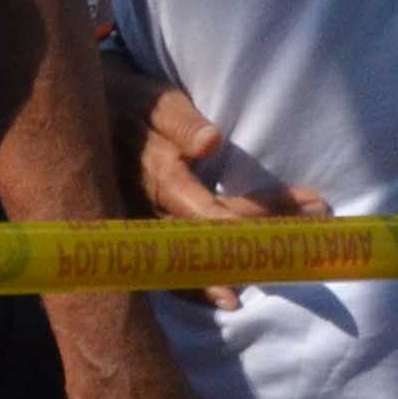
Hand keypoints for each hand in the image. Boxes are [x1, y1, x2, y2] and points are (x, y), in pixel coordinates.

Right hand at [128, 83, 330, 304]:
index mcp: (158, 175)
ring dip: (242, 261)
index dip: (254, 222)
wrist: (78, 120)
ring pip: (195, 257)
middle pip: (214, 235)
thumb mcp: (153, 100)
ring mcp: (142, 231)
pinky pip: (169, 269)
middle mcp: (149, 213)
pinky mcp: (137, 239)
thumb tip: (210, 143)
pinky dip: (198, 285)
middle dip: (268, 235)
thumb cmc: (128, 104)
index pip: (211, 211)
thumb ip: (180, 123)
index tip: (298, 222)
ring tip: (288, 265)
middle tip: (319, 221)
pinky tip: (227, 298)